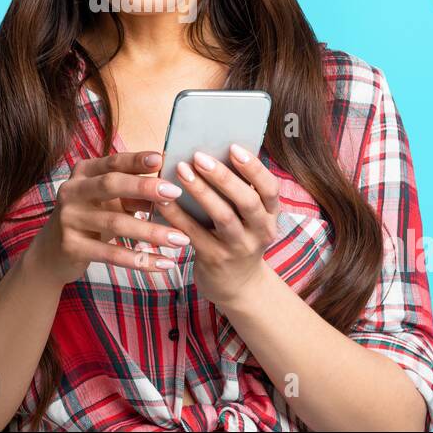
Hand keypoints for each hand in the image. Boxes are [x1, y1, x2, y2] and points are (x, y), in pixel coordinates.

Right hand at [27, 151, 192, 285]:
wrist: (52, 253)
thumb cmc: (90, 219)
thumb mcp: (109, 201)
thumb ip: (134, 193)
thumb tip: (171, 187)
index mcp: (83, 172)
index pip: (113, 162)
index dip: (137, 160)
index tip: (163, 159)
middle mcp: (72, 191)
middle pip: (111, 184)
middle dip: (145, 188)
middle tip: (175, 194)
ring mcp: (68, 219)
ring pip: (115, 223)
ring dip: (152, 232)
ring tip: (181, 239)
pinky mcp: (71, 247)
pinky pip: (111, 254)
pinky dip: (139, 260)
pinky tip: (162, 263)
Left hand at [158, 143, 281, 307]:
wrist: (238, 286)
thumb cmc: (238, 237)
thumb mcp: (250, 217)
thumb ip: (238, 190)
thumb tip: (212, 151)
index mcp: (270, 214)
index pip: (270, 189)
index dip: (254, 168)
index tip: (233, 147)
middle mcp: (260, 231)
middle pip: (246, 201)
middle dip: (223, 177)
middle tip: (199, 156)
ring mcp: (238, 248)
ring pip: (222, 217)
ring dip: (201, 192)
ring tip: (181, 170)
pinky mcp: (215, 259)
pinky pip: (195, 234)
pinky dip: (177, 214)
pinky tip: (162, 199)